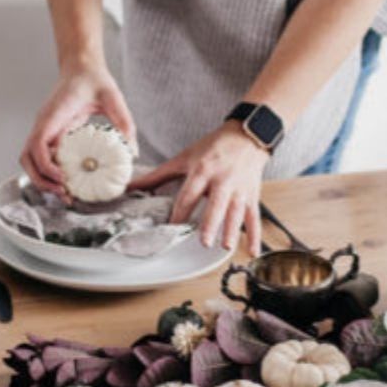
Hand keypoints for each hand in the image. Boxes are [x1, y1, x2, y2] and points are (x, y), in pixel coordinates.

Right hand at [20, 62, 136, 200]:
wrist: (81, 68)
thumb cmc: (94, 80)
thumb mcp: (113, 98)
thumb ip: (124, 122)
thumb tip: (132, 152)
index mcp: (54, 114)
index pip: (38, 143)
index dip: (45, 165)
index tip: (62, 178)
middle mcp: (43, 124)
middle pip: (28, 158)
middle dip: (42, 180)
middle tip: (65, 194)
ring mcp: (44, 130)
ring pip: (30, 161)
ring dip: (42, 180)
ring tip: (64, 193)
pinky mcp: (50, 134)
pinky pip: (42, 157)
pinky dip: (49, 172)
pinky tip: (66, 181)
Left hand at [132, 123, 267, 253]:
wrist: (247, 135)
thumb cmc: (214, 147)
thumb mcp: (185, 157)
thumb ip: (158, 175)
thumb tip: (130, 186)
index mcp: (202, 171)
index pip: (189, 194)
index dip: (181, 211)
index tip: (173, 227)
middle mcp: (222, 180)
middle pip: (216, 204)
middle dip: (211, 223)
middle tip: (205, 241)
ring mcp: (239, 189)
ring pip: (237, 212)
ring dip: (232, 230)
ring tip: (226, 247)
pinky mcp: (252, 195)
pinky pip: (254, 217)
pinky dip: (255, 235)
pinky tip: (252, 251)